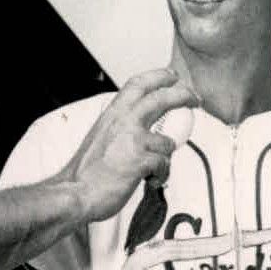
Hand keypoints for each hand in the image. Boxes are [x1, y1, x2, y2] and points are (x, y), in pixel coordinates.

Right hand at [61, 70, 199, 222]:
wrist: (75, 192)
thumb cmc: (86, 171)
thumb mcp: (101, 137)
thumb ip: (120, 128)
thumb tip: (141, 128)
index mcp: (113, 114)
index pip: (138, 84)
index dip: (158, 77)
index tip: (173, 77)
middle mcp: (124, 122)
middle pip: (161, 98)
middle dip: (182, 95)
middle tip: (195, 99)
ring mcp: (133, 140)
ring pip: (167, 142)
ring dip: (165, 158)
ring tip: (152, 170)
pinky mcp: (140, 161)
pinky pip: (164, 165)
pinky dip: (160, 174)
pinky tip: (150, 180)